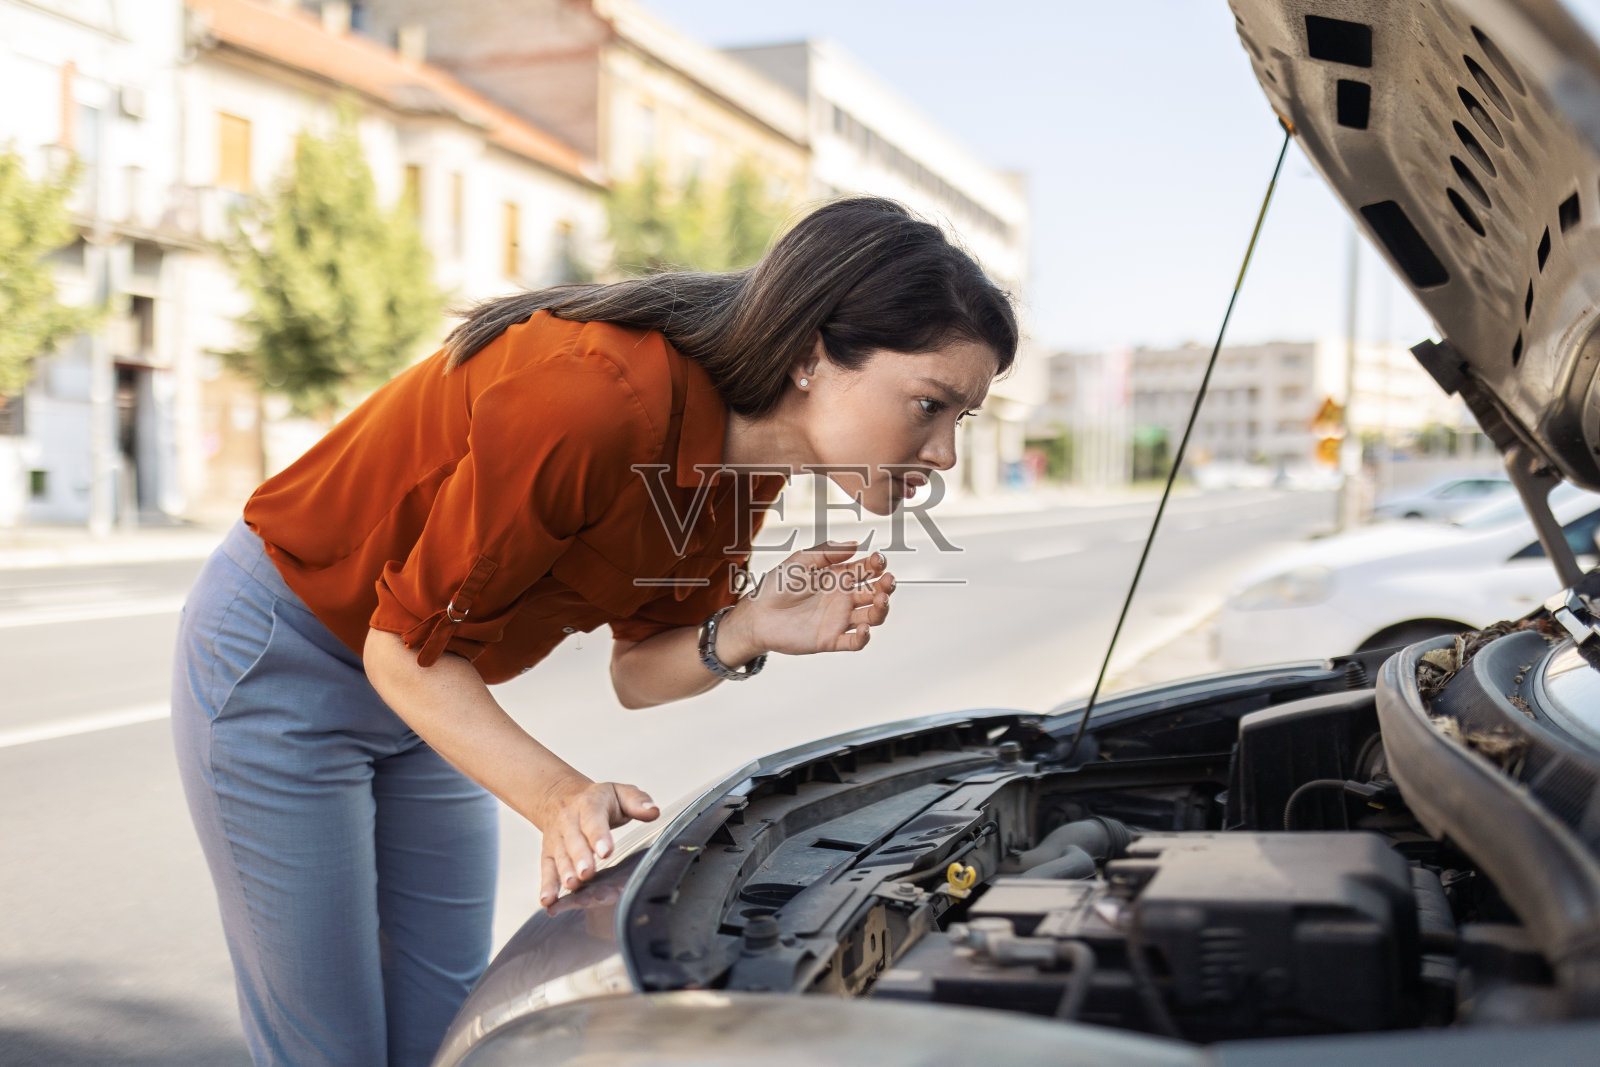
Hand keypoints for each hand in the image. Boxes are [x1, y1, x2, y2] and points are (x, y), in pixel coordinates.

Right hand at [535, 777, 658, 905]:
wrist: (559, 796)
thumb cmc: (597, 799)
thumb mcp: (619, 792)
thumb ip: (637, 801)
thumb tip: (653, 811)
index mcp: (589, 804)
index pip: (593, 820)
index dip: (599, 836)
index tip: (606, 851)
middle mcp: (569, 821)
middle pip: (574, 840)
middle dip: (580, 858)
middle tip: (587, 873)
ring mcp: (557, 839)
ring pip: (560, 856)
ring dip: (564, 872)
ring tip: (572, 885)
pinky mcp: (549, 854)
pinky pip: (547, 869)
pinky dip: (547, 886)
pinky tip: (548, 901)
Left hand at [729, 540, 895, 656]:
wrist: (757, 615)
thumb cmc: (776, 585)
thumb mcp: (800, 561)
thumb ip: (826, 551)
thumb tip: (855, 544)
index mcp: (838, 577)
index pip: (866, 570)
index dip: (877, 565)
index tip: (879, 561)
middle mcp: (843, 598)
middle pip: (874, 593)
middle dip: (886, 586)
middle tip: (888, 581)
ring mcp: (838, 620)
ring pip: (872, 617)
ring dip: (881, 609)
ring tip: (880, 600)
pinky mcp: (830, 640)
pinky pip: (854, 642)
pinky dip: (864, 638)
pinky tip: (864, 629)